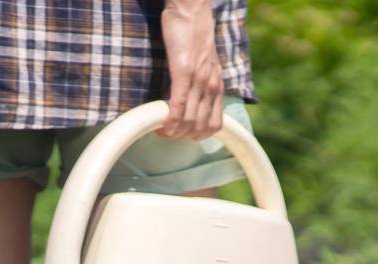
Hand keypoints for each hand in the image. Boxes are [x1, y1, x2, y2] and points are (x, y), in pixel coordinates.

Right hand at [158, 0, 223, 139]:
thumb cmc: (193, 35)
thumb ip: (200, 83)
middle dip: (182, 137)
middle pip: (201, 128)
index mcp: (217, 86)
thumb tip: (188, 101)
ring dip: (174, 132)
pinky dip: (171, 120)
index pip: (214, 126)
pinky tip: (161, 124)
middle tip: (165, 133)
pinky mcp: (183, 71)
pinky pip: (180, 104)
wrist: (191, 10)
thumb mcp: (204, 64)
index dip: (197, 137)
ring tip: (160, 129)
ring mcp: (199, 80)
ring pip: (191, 121)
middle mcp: (211, 86)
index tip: (180, 134)